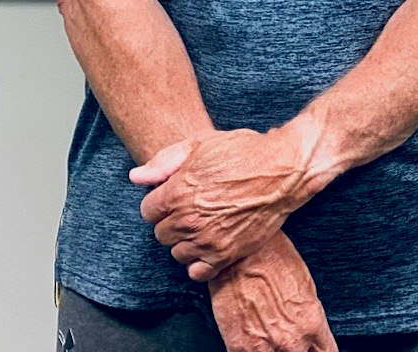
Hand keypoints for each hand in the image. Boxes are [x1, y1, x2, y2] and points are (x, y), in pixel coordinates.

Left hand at [130, 127, 315, 279]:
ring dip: (184, 240)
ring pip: (177, 253)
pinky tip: (209, 243)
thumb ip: (164, 162)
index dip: (159, 201)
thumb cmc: (242, 152)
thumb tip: (136, 177)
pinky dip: (199, 262)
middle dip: (170, 220)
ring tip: (201, 224)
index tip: (173, 195)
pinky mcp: (226, 255)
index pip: (147, 211)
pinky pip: (197, 272)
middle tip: (189, 207)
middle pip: (160, 234)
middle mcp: (188, 220)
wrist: (281, 171)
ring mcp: (207, 240)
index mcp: (177, 192)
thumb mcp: (199, 144)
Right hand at [207, 231, 336, 351]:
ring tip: (266, 332)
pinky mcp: (239, 347)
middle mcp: (291, 340)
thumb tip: (312, 331)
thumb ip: (309, 315)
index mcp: (311, 323)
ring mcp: (265, 347)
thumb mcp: (304, 283)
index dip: (318, 350)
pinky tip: (251, 335)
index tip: (313, 347)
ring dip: (275, 351)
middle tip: (285, 333)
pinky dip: (252, 350)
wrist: (238, 252)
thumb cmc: (270, 257)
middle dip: (297, 349)